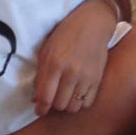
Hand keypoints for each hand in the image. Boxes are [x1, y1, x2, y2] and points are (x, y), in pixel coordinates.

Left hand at [34, 0, 115, 115]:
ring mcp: (87, 77)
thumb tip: (37, 99)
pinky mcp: (98, 79)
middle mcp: (71, 73)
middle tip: (52, 99)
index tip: (39, 111)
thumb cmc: (66, 34)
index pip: (46, 97)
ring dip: (66, 105)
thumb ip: (41, 75)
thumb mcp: (47, 50)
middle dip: (53, 106)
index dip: (40, 108)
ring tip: (64, 97)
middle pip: (60, 105)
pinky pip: (87, 103)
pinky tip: (76, 94)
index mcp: (55, 64)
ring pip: (74, 107)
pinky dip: (80, 103)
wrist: (93, 23)